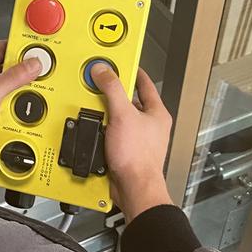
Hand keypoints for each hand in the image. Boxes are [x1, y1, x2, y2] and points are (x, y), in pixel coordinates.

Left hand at [0, 40, 40, 162]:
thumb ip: (12, 78)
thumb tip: (32, 64)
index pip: (5, 46)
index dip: (21, 44)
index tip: (37, 48)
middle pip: (14, 66)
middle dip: (28, 70)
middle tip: (41, 74)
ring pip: (15, 85)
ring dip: (26, 90)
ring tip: (34, 93)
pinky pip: (13, 101)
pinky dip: (21, 105)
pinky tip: (25, 110)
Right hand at [90, 64, 172, 219]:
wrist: (133, 188)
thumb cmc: (138, 157)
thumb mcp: (122, 115)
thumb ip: (112, 89)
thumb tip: (103, 71)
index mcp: (157, 113)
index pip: (145, 83)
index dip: (132, 71)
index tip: (120, 63)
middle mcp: (150, 125)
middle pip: (129, 100)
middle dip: (112, 93)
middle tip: (99, 85)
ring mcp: (138, 138)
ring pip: (119, 117)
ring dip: (105, 113)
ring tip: (95, 108)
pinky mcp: (126, 150)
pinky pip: (112, 133)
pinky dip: (102, 129)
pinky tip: (94, 129)